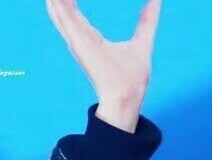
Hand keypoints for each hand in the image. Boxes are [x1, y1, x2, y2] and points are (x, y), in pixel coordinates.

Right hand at [45, 0, 162, 129]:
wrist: (127, 97)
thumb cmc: (133, 78)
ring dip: (55, 2)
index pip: (76, 16)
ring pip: (61, 13)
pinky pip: (64, 20)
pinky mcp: (79, 44)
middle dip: (59, 1)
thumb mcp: (142, 40)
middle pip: (65, 12)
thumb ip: (147, 19)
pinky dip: (58, 8)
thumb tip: (156, 0)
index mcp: (93, 40)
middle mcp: (82, 40)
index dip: (70, 2)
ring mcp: (79, 42)